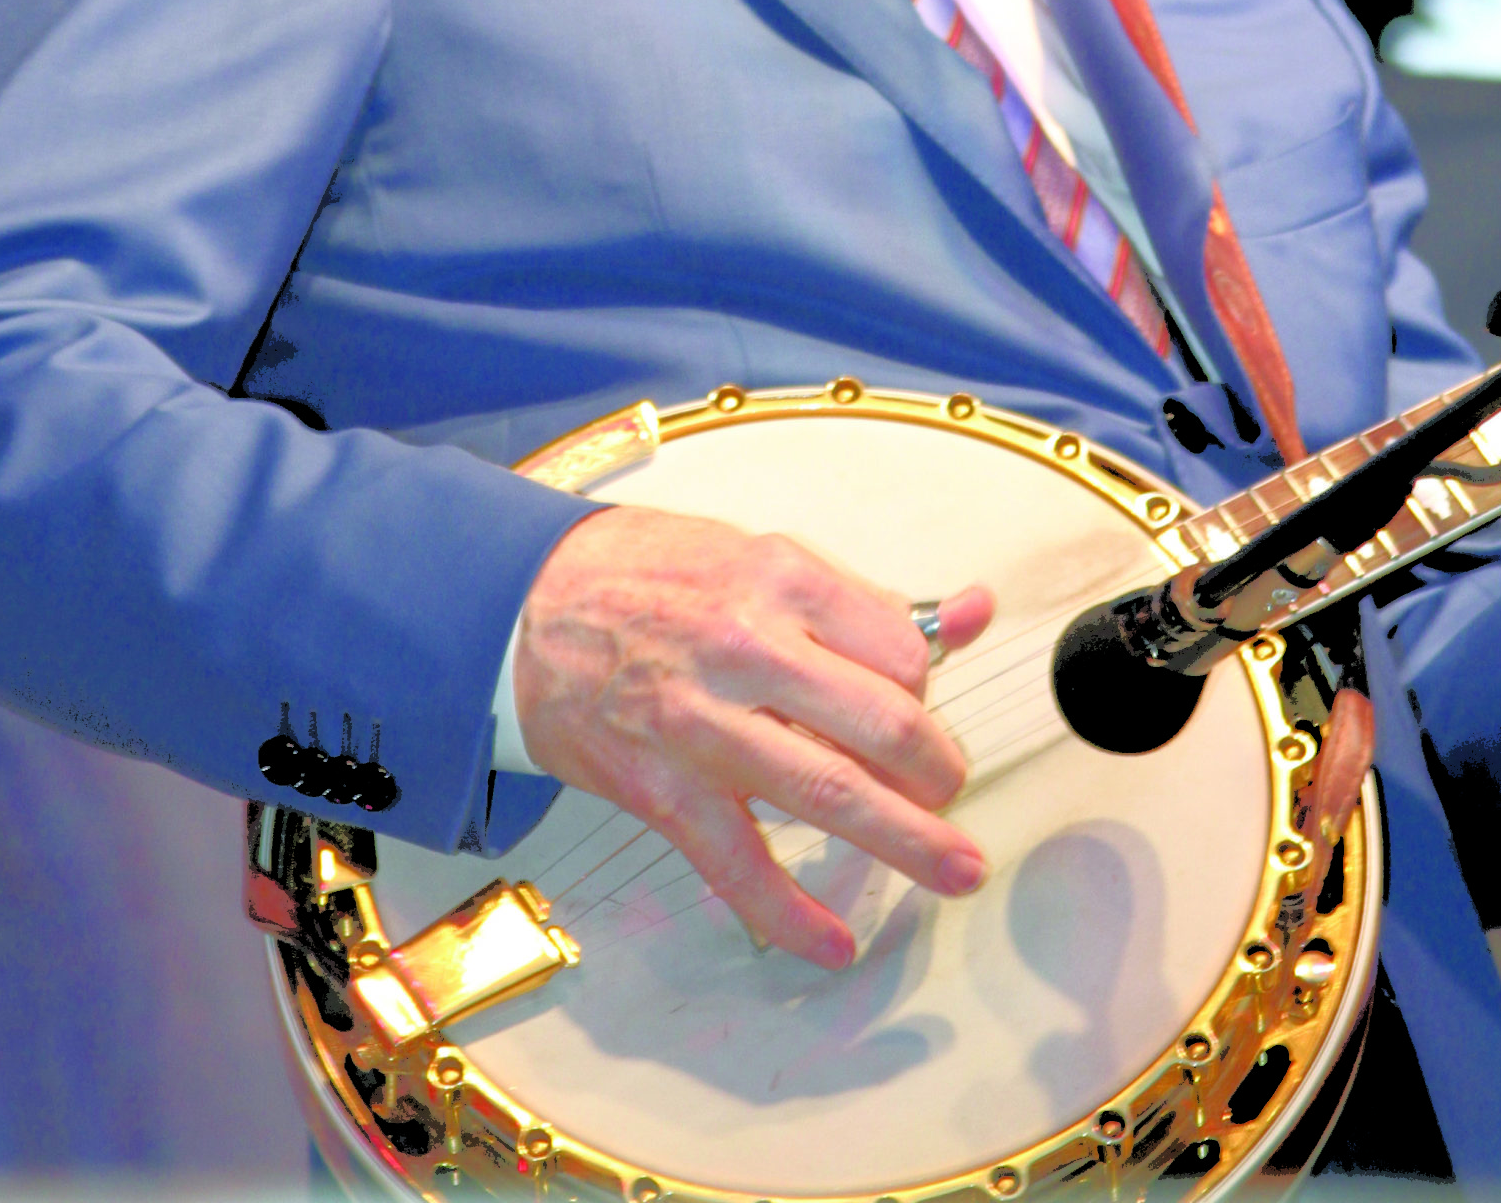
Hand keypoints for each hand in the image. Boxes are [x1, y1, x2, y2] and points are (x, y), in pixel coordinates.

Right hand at [511, 505, 993, 968]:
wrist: (525, 603)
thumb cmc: (649, 575)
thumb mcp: (761, 556)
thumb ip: (868, 599)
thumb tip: (974, 613)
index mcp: (780, 579)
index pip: (900, 651)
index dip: (922, 689)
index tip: (914, 707)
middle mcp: (748, 647)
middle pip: (884, 724)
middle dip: (937, 773)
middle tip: (951, 794)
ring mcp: (703, 723)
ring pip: (829, 792)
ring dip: (907, 841)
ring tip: (956, 869)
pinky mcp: (662, 787)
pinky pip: (737, 864)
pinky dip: (790, 914)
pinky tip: (834, 943)